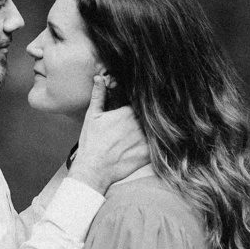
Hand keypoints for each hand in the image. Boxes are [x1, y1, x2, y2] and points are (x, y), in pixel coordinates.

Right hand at [68, 74, 148, 192]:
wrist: (93, 170)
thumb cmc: (91, 142)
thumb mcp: (93, 116)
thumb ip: (99, 95)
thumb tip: (99, 79)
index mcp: (127, 112)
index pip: (141, 103)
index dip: (141, 105)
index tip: (139, 108)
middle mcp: (138, 125)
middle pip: (150, 117)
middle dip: (148, 117)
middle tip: (144, 121)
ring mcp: (144, 140)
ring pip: (155, 130)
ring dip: (154, 130)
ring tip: (148, 132)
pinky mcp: (147, 154)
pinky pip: (157, 146)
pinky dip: (157, 145)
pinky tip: (152, 146)